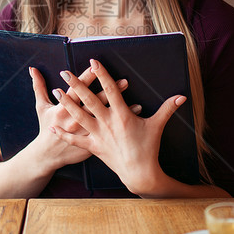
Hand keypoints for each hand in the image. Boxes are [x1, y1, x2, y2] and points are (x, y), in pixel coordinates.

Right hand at [28, 65, 129, 170]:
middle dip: (110, 91)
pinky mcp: (92, 143)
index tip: (95, 65)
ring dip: (120, 109)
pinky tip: (134, 116)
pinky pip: (110, 133)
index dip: (86, 77)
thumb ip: (39, 86)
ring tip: (135, 101)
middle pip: (95, 102)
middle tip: (125, 81)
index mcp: (64, 109)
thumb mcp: (41, 106)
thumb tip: (32, 69)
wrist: (47, 155)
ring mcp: (85, 132)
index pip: (77, 90)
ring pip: (105, 118)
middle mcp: (76, 120)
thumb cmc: (45, 127)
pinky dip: (122, 125)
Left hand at [50, 58, 186, 195]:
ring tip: (56, 91)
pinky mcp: (93, 147)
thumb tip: (182, 96)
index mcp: (122, 114)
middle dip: (77, 84)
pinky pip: (76, 140)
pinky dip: (64, 134)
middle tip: (65, 72)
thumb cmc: (148, 148)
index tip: (93, 61)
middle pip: (89, 100)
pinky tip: (52, 127)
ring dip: (66, 103)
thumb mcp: (157, 125)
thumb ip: (167, 108)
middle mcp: (108, 122)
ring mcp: (99, 135)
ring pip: (79, 116)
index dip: (102, 74)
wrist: (140, 173)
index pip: (111, 89)